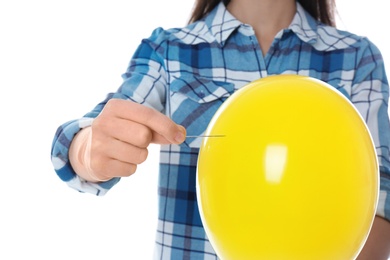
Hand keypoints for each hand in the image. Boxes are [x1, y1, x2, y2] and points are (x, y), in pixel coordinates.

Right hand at [71, 99, 185, 180]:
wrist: (89, 149)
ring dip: (140, 155)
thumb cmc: (122, 132)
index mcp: (115, 107)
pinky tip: (120, 160)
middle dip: (147, 141)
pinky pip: (131, 169)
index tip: (179, 136)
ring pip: (139, 155)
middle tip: (137, 141)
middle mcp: (103, 123)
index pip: (147, 114)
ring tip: (127, 150)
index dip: (167, 126)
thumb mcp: (138, 123)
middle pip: (143, 136)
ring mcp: (99, 144)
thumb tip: (180, 134)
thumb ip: (160, 127)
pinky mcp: (99, 163)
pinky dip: (130, 167)